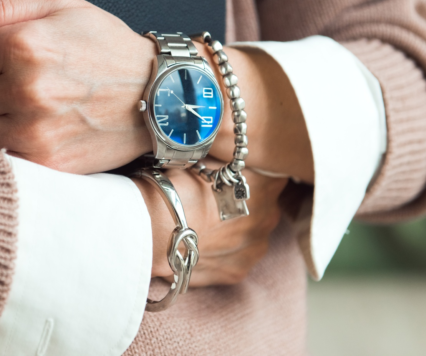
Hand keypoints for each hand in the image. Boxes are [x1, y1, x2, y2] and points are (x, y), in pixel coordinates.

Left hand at [0, 0, 154, 173]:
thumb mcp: (60, 6)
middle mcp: (26, 89)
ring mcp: (35, 130)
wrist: (158, 93)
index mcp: (23, 45)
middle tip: (4, 87)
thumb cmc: (108, 45)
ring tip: (9, 111)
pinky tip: (23, 132)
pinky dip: (0, 147)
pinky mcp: (47, 162)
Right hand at [133, 160, 287, 286]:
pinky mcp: (238, 271)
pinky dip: (225, 251)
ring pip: (253, 233)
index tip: (244, 171)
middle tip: (217, 196)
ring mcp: (254, 248)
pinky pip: (237, 257)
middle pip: (266, 204)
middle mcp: (268, 217)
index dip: (260, 171)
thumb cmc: (173, 188)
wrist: (149, 230)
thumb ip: (226, 161)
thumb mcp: (202, 161)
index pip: (276, 172)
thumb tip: (227, 153)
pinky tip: (204, 242)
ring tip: (207, 222)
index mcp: (264, 185)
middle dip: (247, 200)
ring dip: (238, 227)